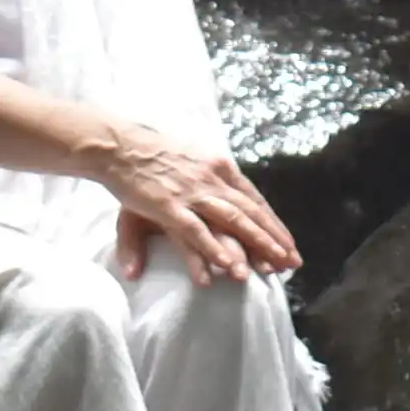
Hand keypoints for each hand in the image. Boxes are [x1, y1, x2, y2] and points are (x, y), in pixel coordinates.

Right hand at [91, 123, 300, 286]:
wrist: (117, 142)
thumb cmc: (150, 152)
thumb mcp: (187, 162)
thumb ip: (206, 180)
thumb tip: (219, 198)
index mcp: (219, 167)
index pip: (254, 199)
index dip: (273, 224)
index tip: (288, 243)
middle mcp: (212, 178)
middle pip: (251, 212)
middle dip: (274, 240)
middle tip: (292, 262)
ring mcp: (192, 192)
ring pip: (232, 221)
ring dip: (254, 246)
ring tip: (271, 268)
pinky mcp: (168, 205)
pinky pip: (196, 231)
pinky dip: (213, 248)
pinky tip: (228, 265)